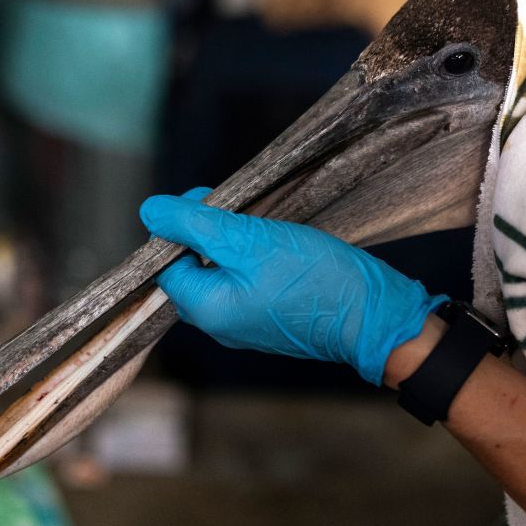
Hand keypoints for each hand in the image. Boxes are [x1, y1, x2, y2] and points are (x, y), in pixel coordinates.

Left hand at [139, 188, 446, 384]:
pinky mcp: (273, 317)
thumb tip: (150, 212)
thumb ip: (196, 225)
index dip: (180, 226)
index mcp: (207, 309)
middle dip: (209, 232)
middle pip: (193, 267)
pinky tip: (278, 245)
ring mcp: (248, 323)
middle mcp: (221, 324)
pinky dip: (256, 259)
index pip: (166, 264)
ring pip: (223, 273)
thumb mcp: (250, 240)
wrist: (374, 315)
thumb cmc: (314, 278)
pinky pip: (248, 283)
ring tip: (262, 224)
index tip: (212, 202)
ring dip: (236, 243)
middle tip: (239, 209)